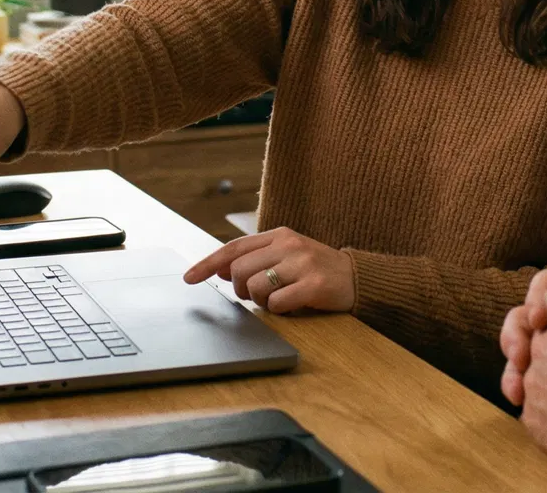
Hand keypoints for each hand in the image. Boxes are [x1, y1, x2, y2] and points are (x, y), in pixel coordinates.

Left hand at [182, 228, 355, 313]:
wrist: (357, 277)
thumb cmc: (316, 269)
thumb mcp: (286, 255)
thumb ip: (256, 259)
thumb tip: (219, 269)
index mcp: (279, 235)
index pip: (233, 248)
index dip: (208, 263)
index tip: (189, 277)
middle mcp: (289, 245)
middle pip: (239, 271)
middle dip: (240, 290)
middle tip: (257, 295)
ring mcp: (301, 264)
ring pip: (255, 287)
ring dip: (261, 301)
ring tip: (279, 299)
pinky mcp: (313, 285)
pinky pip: (277, 303)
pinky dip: (279, 310)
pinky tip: (292, 305)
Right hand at [501, 268, 546, 405]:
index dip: (537, 298)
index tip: (539, 320)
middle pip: (528, 320)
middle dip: (516, 337)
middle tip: (520, 358)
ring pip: (531, 354)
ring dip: (516, 371)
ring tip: (517, 391)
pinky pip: (544, 384)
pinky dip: (532, 396)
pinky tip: (530, 409)